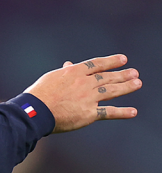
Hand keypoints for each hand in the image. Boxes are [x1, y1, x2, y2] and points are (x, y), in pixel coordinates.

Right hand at [25, 54, 140, 132]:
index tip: (123, 59)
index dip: (111, 61)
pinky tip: (133, 111)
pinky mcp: (88, 113)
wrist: (35, 111)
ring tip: (137, 83)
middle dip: (122, 74)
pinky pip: (108, 112)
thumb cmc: (39, 94)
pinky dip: (122, 112)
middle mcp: (84, 83)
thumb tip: (70, 64)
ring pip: (111, 91)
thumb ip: (64, 72)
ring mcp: (88, 98)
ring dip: (126, 87)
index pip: (97, 64)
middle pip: (107, 77)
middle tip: (134, 73)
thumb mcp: (51, 78)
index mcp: (74, 73)